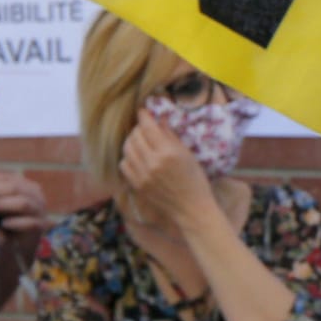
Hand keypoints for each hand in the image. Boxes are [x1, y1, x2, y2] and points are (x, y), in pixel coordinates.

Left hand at [0, 170, 49, 254]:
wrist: (18, 246)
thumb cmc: (6, 221)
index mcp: (25, 186)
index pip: (7, 178)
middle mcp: (35, 195)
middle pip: (14, 187)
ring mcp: (39, 211)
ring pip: (23, 203)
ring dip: (1, 204)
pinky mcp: (40, 226)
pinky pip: (30, 223)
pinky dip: (16, 222)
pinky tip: (3, 224)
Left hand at [120, 110, 221, 234]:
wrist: (191, 209)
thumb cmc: (195, 181)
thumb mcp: (187, 155)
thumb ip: (170, 136)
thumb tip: (159, 120)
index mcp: (168, 153)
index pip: (148, 127)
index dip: (144, 116)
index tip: (143, 111)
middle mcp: (152, 162)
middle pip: (135, 136)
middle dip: (138, 128)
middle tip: (145, 127)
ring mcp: (142, 175)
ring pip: (127, 149)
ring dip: (131, 141)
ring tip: (139, 141)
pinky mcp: (136, 185)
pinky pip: (124, 164)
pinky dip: (128, 157)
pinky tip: (137, 157)